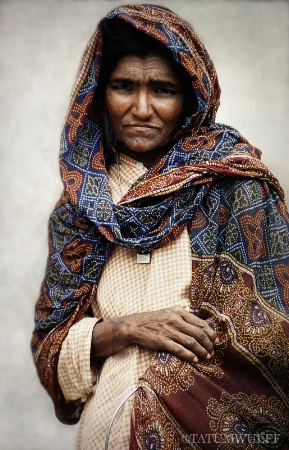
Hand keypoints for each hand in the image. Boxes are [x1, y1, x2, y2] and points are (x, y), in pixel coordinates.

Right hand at [91, 306, 216, 363]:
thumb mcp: (169, 312)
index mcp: (179, 311)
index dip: (211, 333)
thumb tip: (201, 324)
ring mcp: (169, 330)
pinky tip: (194, 360)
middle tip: (212, 351)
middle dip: (208, 344)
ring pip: (191, 342)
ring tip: (206, 357)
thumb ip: (184, 317)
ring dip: (201, 351)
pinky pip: (179, 349)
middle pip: (198, 333)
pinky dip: (189, 355)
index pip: (200, 322)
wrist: (135, 325)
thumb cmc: (154, 320)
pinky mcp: (162, 341)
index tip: (216, 340)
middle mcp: (175, 319)